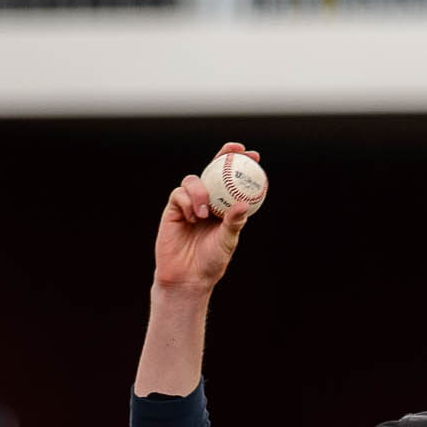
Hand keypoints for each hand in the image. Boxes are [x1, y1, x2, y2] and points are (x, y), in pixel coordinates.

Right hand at [154, 142, 257, 294]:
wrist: (187, 276)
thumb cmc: (211, 261)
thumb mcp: (227, 241)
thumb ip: (233, 223)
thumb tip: (244, 204)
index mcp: (224, 208)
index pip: (233, 182)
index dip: (241, 165)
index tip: (253, 156)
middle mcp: (207, 202)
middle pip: (213, 172)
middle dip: (223, 156)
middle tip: (233, 150)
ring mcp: (189, 204)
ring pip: (193, 181)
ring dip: (201, 192)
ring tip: (205, 213)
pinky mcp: (173, 209)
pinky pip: (179, 195)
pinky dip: (187, 202)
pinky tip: (193, 217)